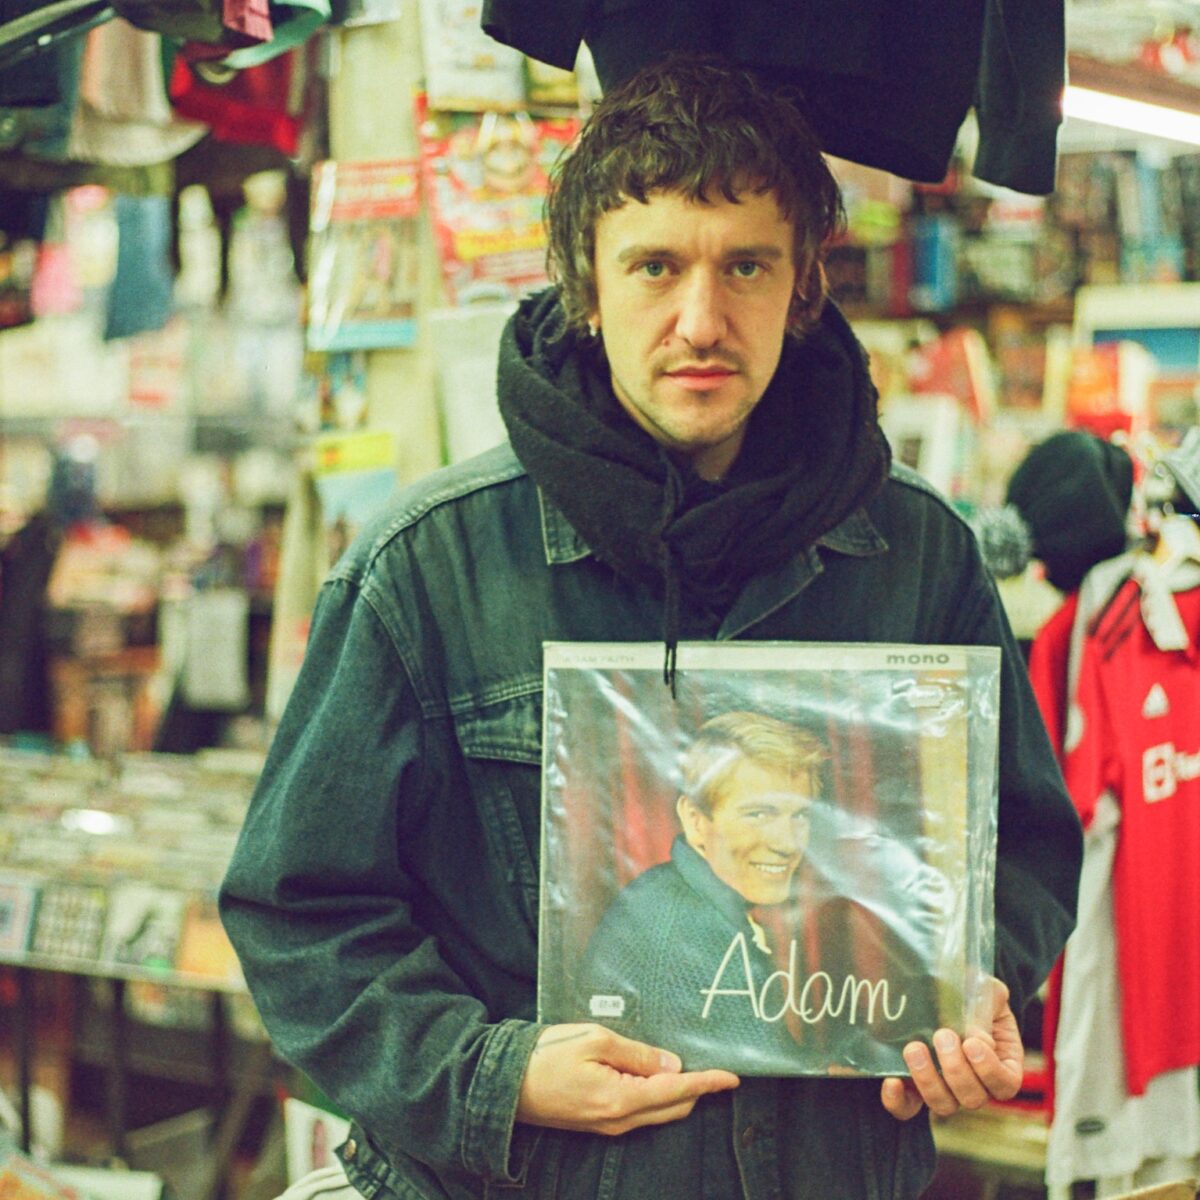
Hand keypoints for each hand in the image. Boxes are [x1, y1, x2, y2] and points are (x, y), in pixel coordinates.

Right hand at [516, 1023, 739, 1134]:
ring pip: (658, 1113)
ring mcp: (609, 1126)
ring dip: (677, 1094)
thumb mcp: (594, 1039)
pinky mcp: (599, 1124)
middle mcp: (619, 1121)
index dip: (707, 1082)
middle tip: (712, 1065)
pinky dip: (657, 1098)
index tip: (732, 1077)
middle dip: (698, 1090)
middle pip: (674, 1109)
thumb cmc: (547, 1055)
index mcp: (621, 1099)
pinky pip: (640, 1114)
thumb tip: (673, 1065)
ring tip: (687, 1067)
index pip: (677, 1092)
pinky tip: (655, 1077)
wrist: (506, 1084)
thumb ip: (637, 1054)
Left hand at [880, 978, 1023, 1120]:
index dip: (990, 1070)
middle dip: (956, 1069)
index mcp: (1001, 1063)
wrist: (940, 991)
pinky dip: (899, 1101)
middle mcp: (976, 1084)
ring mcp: (946, 1089)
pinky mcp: (915, 1089)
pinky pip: (908, 1108)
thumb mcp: (986, 989)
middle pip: (973, 1098)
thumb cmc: (970, 993)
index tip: (972, 1043)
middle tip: (942, 1036)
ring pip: (943, 1105)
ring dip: (928, 1080)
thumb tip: (977, 1035)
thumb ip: (989, 1001)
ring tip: (915, 1048)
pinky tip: (892, 1081)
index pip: (1005, 1084)